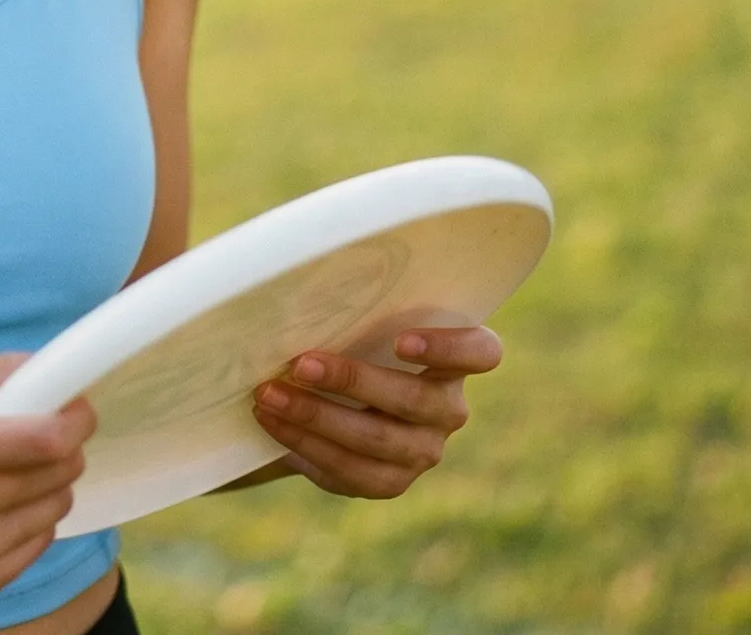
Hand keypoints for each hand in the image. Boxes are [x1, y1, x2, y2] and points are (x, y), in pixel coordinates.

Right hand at [0, 354, 94, 603]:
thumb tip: (45, 367)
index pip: (44, 440)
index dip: (74, 417)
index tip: (76, 405)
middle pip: (59, 474)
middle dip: (63, 445)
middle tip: (40, 430)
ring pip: (56, 508)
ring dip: (48, 481)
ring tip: (10, 468)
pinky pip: (39, 543)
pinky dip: (31, 517)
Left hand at [250, 326, 502, 498]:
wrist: (330, 395)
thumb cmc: (347, 337)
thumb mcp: (355, 318)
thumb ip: (349, 303)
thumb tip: (292, 269)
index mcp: (452, 360)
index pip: (481, 352)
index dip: (450, 348)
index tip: (400, 341)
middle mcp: (447, 408)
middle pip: (414, 399)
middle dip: (351, 380)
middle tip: (299, 363)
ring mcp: (423, 450)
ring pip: (378, 441)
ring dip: (316, 417)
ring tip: (269, 394)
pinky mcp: (391, 481)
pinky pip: (351, 470)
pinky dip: (306, 444)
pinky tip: (273, 424)